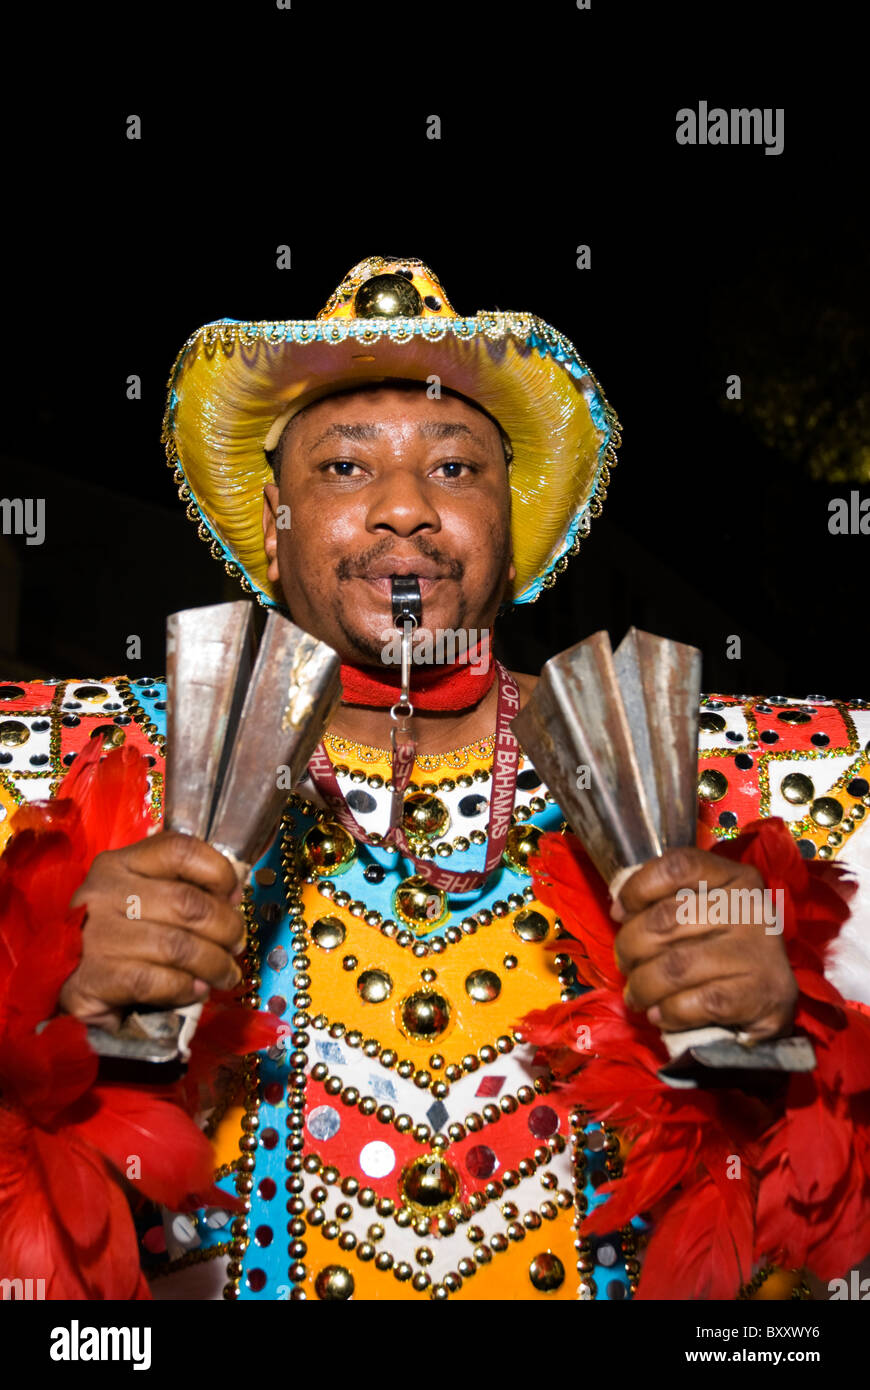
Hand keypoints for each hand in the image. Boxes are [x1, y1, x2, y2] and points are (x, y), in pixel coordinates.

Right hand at [58, 831, 247, 1030]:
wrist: (58, 976)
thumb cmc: (115, 934)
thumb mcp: (141, 897)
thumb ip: (182, 888)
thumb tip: (234, 899)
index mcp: (121, 863)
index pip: (180, 849)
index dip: (219, 872)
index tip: (235, 897)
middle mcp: (107, 891)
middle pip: (188, 902)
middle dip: (226, 927)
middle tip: (236, 945)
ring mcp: (98, 934)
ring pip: (179, 945)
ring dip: (214, 963)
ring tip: (225, 974)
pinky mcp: (96, 977)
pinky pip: (158, 980)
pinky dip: (186, 987)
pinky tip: (195, 990)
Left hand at [612, 847, 797, 1039]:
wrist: (772, 1003)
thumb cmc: (724, 952)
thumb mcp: (703, 913)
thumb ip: (666, 902)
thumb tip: (620, 911)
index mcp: (735, 878)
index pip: (678, 866)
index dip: (637, 888)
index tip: (619, 913)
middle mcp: (750, 908)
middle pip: (666, 918)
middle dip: (629, 946)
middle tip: (624, 964)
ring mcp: (757, 951)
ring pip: (674, 966)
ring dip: (642, 985)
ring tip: (636, 996)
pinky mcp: (758, 995)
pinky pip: (694, 1003)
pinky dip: (668, 1012)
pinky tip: (661, 1014)